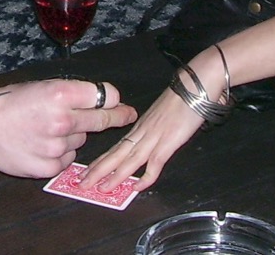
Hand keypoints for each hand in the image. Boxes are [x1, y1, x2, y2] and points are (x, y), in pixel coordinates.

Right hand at [0, 78, 135, 177]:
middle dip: (116, 117)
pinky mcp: (48, 166)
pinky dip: (60, 153)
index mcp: (61, 94)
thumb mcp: (44, 85)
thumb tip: (105, 100)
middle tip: (127, 115)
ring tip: (46, 130)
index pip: (104, 96)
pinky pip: (67, 159)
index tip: (120, 103)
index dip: (113, 98)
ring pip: (80, 140)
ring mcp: (55, 146)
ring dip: (73, 135)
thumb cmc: (11, 102)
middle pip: (101, 120)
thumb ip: (73, 93)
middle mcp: (62, 120)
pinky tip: (41, 145)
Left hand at [80, 85, 203, 190]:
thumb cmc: (181, 98)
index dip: (100, 161)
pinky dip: (145, 177)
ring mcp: (154, 138)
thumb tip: (148, 139)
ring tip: (100, 188)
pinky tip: (136, 187)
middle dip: (97, 171)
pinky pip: (154, 164)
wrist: (193, 87)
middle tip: (81, 183)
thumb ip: (153, 128)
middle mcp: (142, 133)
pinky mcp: (168, 142)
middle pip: (116, 155)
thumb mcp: (161, 115)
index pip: (115, 148)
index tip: (87, 171)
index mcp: (139, 128)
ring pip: (129, 160)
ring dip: (113, 176)